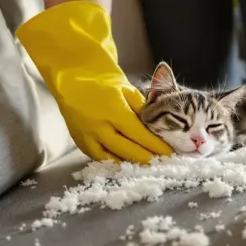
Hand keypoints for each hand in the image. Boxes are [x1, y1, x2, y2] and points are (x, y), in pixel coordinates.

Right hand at [16, 0, 173, 163]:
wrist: (75, 79)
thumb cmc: (106, 83)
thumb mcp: (129, 91)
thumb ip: (143, 110)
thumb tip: (161, 129)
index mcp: (114, 110)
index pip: (140, 135)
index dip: (157, 147)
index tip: (171, 154)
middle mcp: (99, 126)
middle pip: (128, 151)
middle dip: (148, 159)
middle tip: (164, 164)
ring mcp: (87, 137)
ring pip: (114, 159)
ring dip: (133, 165)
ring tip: (149, 167)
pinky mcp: (80, 143)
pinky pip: (100, 159)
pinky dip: (116, 163)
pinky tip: (129, 165)